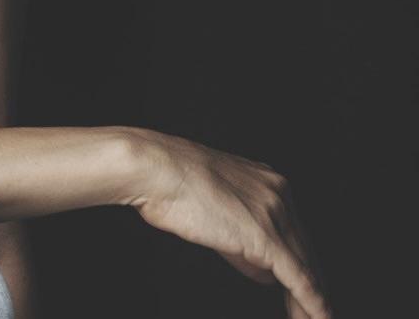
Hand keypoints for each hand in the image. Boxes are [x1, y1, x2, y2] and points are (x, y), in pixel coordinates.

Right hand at [120, 128, 330, 318]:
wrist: (155, 169)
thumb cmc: (170, 182)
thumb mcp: (213, 206)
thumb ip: (243, 242)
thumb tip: (262, 271)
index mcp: (267, 181)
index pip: (293, 232)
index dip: (299, 262)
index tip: (301, 284)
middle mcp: (279, 194)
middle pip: (305, 250)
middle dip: (311, 284)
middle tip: (311, 311)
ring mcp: (275, 214)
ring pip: (306, 267)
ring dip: (311, 300)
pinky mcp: (265, 237)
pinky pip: (299, 278)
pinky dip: (312, 303)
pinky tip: (319, 316)